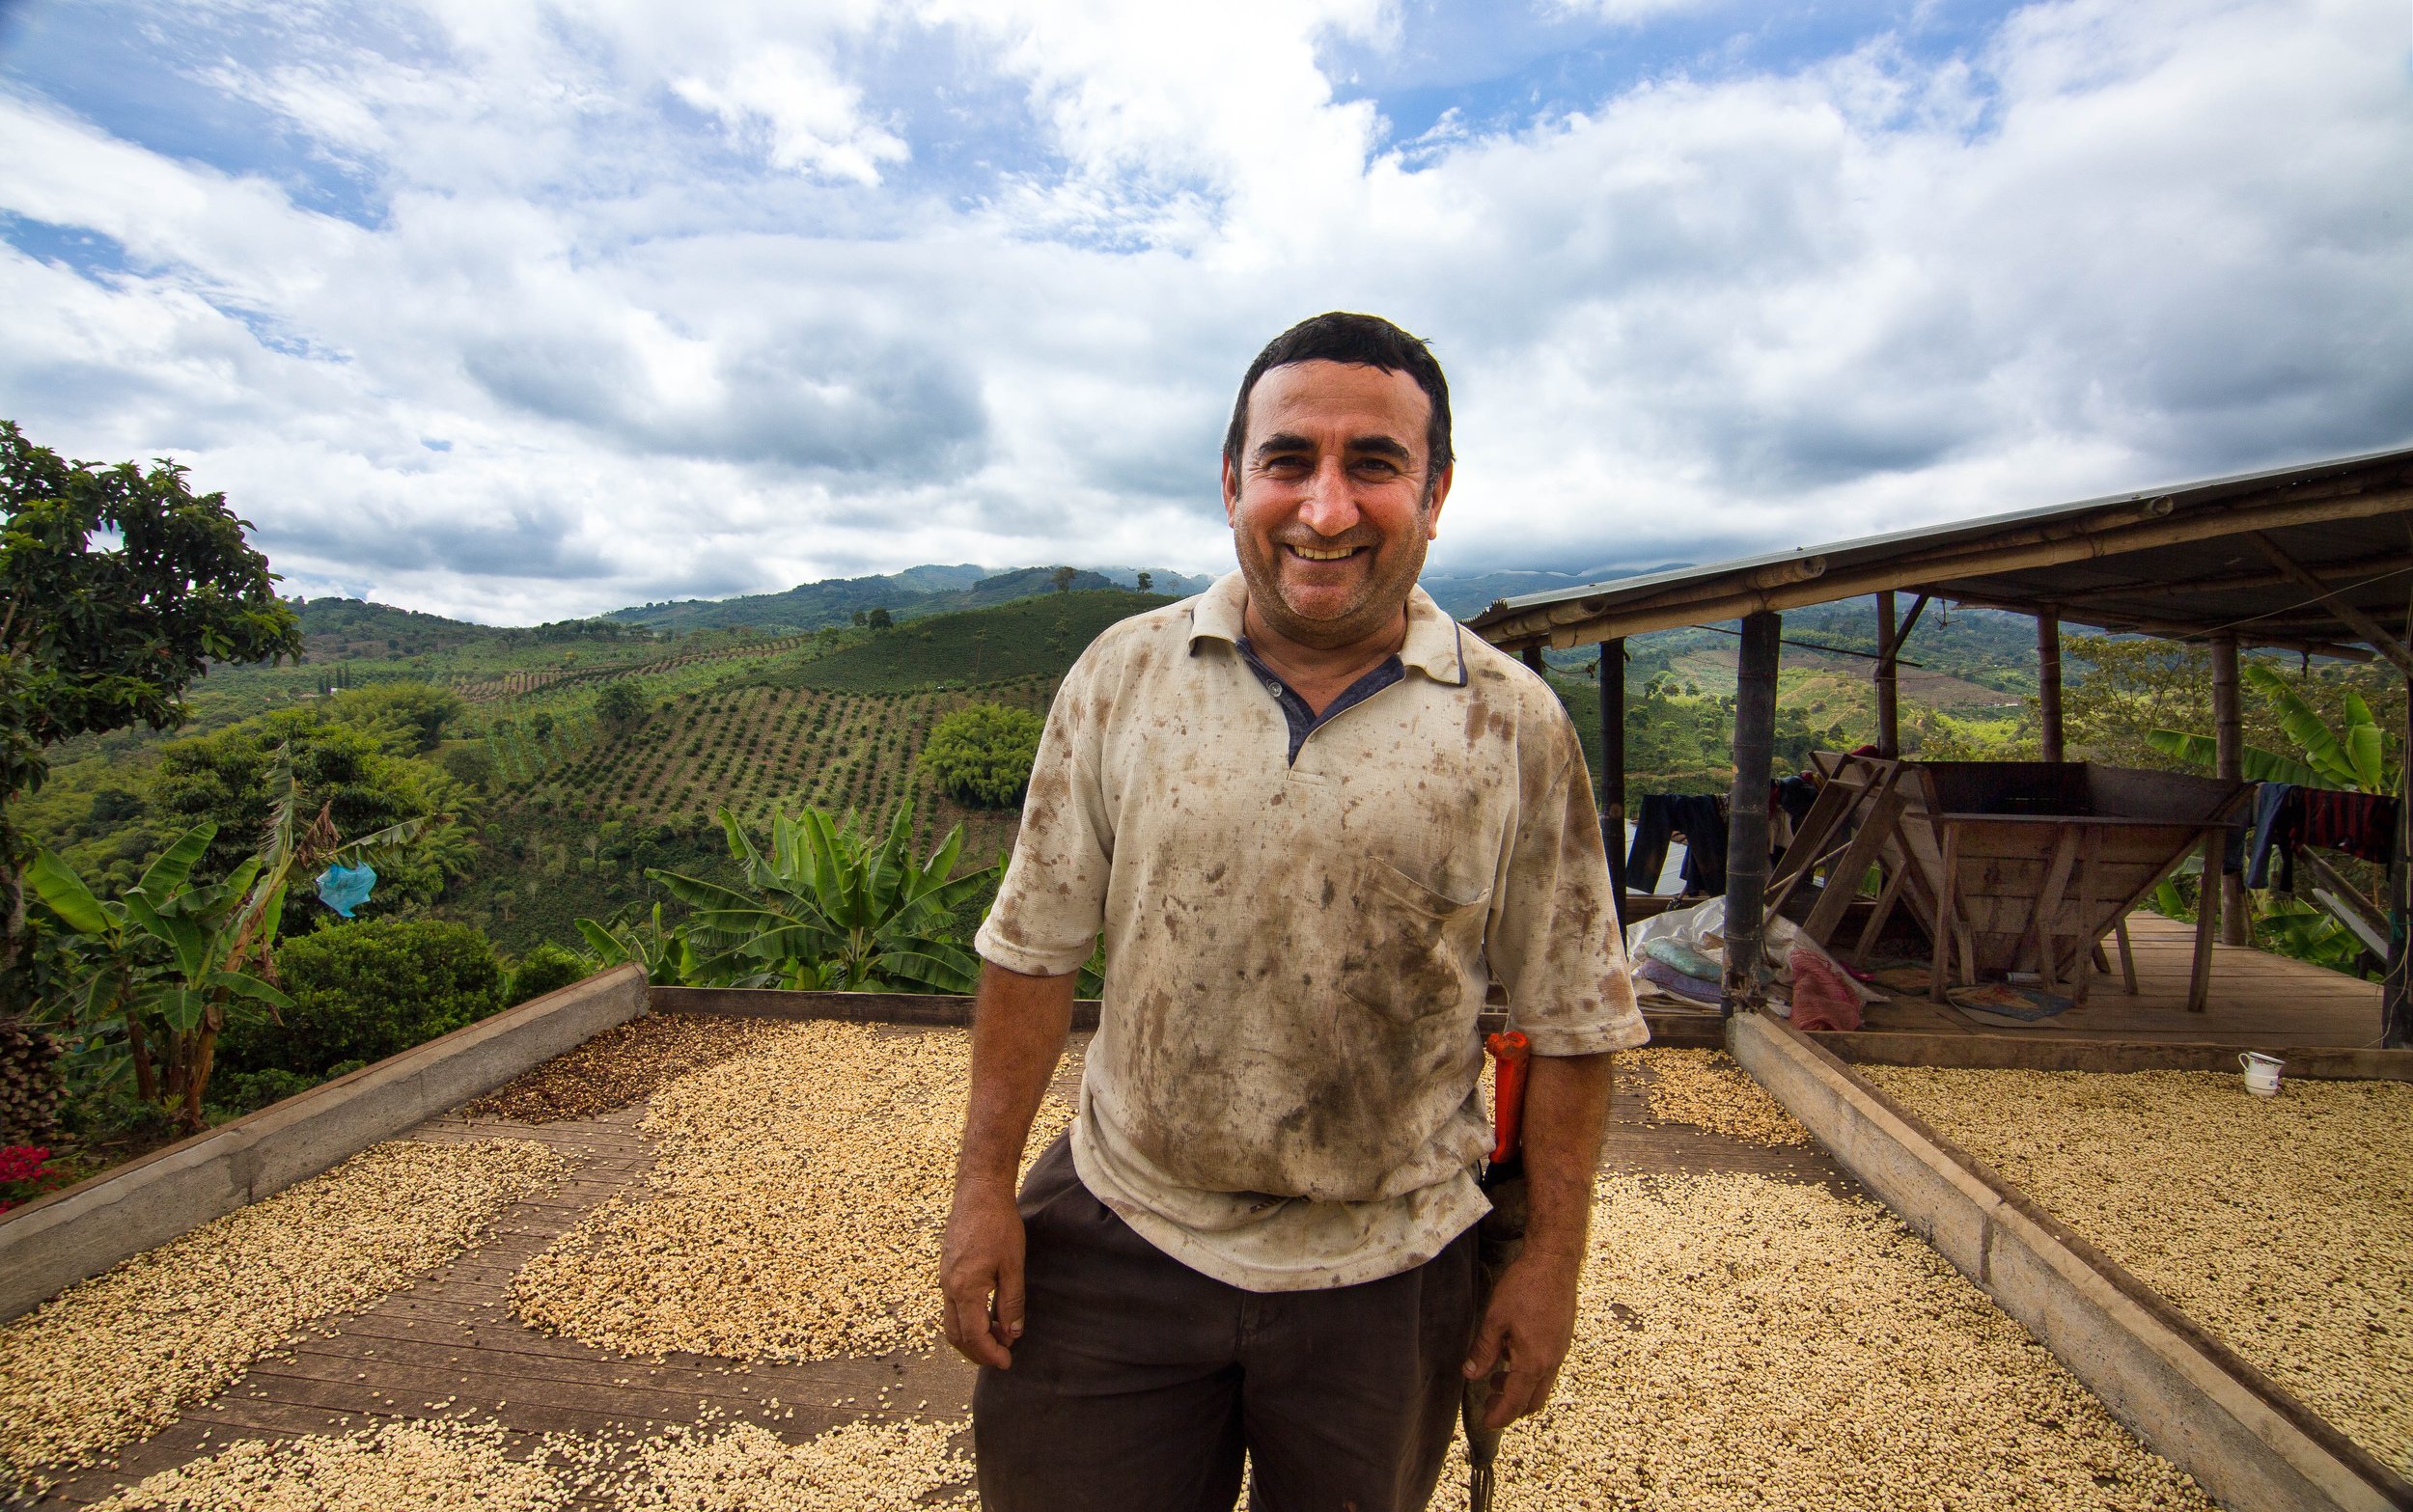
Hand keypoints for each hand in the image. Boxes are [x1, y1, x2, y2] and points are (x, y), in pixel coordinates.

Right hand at [940, 1178, 1025, 1368]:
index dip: (990, 1353)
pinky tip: (986, 1316)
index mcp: (965, 1289)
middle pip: (956, 1335)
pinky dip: (966, 1320)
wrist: (978, 1193)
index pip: (974, 1336)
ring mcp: (944, 1279)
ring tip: (995, 1340)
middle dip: (977, 1353)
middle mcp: (948, 1287)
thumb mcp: (1012, 1266)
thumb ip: (1012, 1302)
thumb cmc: (998, 1226)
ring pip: (950, 1322)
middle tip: (1001, 1358)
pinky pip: (951, 1306)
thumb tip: (1012, 1333)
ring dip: (970, 1338)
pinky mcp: (946, 1270)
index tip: (1007, 1362)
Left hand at [1462, 1249, 1581, 1429]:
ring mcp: (1560, 1351)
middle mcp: (1551, 1362)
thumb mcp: (1495, 1319)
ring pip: (1542, 1385)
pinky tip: (1513, 1354)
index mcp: (1533, 1362)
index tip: (1486, 1423)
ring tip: (1496, 1377)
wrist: (1555, 1263)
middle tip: (1489, 1404)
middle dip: (1512, 1409)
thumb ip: (1483, 1350)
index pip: (1515, 1402)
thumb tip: (1471, 1374)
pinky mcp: (1563, 1340)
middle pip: (1534, 1401)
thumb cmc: (1525, 1287)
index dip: (1499, 1416)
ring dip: (1521, 1389)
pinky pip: (1547, 1368)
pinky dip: (1530, 1373)